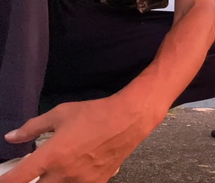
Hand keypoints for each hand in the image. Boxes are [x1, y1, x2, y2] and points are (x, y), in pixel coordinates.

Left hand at [0, 94, 157, 182]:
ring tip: (55, 171)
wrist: (128, 120)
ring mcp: (82, 181)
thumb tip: (12, 136)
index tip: (4, 180)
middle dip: (31, 182)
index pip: (19, 179)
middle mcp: (65, 173)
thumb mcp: (60, 114)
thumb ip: (33, 127)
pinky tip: (73, 173)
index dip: (6, 182)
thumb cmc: (94, 114)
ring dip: (52, 182)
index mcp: (52, 155)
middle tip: (33, 173)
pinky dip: (70, 182)